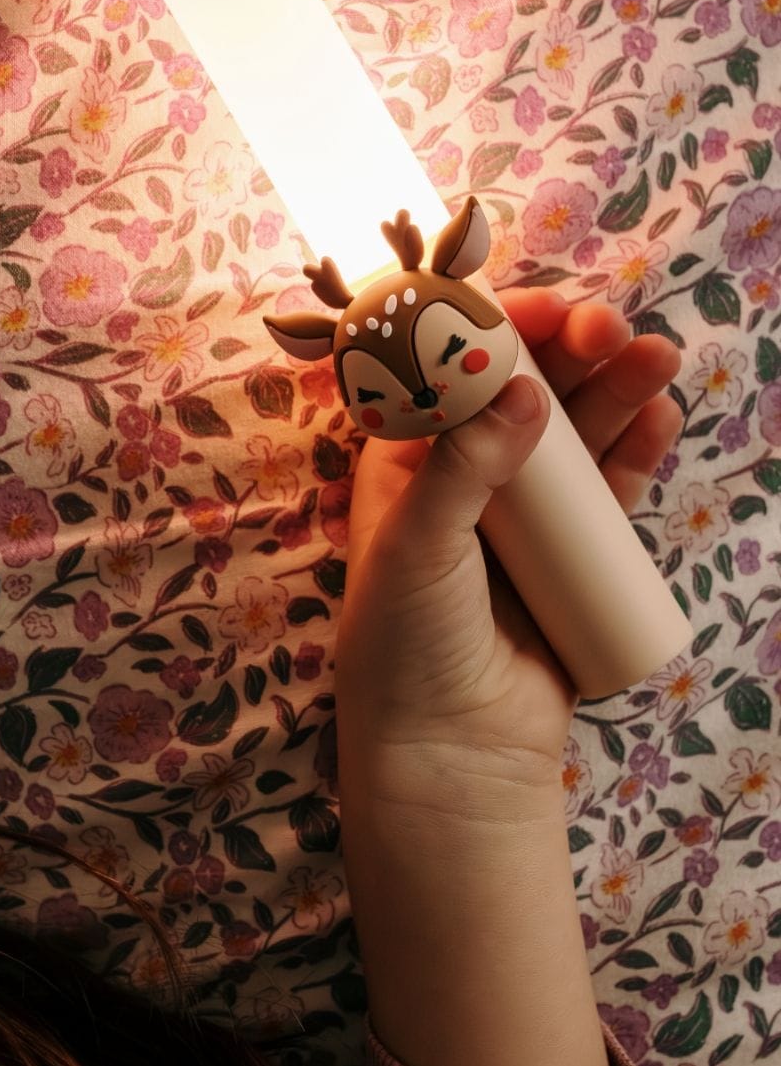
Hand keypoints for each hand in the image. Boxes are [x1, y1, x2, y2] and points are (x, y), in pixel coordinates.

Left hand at [336, 289, 682, 790]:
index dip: (494, 331)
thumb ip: (464, 470)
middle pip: (524, 391)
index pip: (451, 372)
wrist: (451, 757)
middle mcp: (466, 475)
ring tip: (657, 357)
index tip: (544, 308)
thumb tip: (521, 393)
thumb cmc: (406, 645)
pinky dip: (635, 450)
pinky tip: (659, 414)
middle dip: (568, 351)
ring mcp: (525, 514)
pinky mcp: (572, 554)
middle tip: (610, 329)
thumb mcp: (417, 547)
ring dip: (615, 388)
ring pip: (576, 433)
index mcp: (407, 461)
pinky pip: (609, 490)